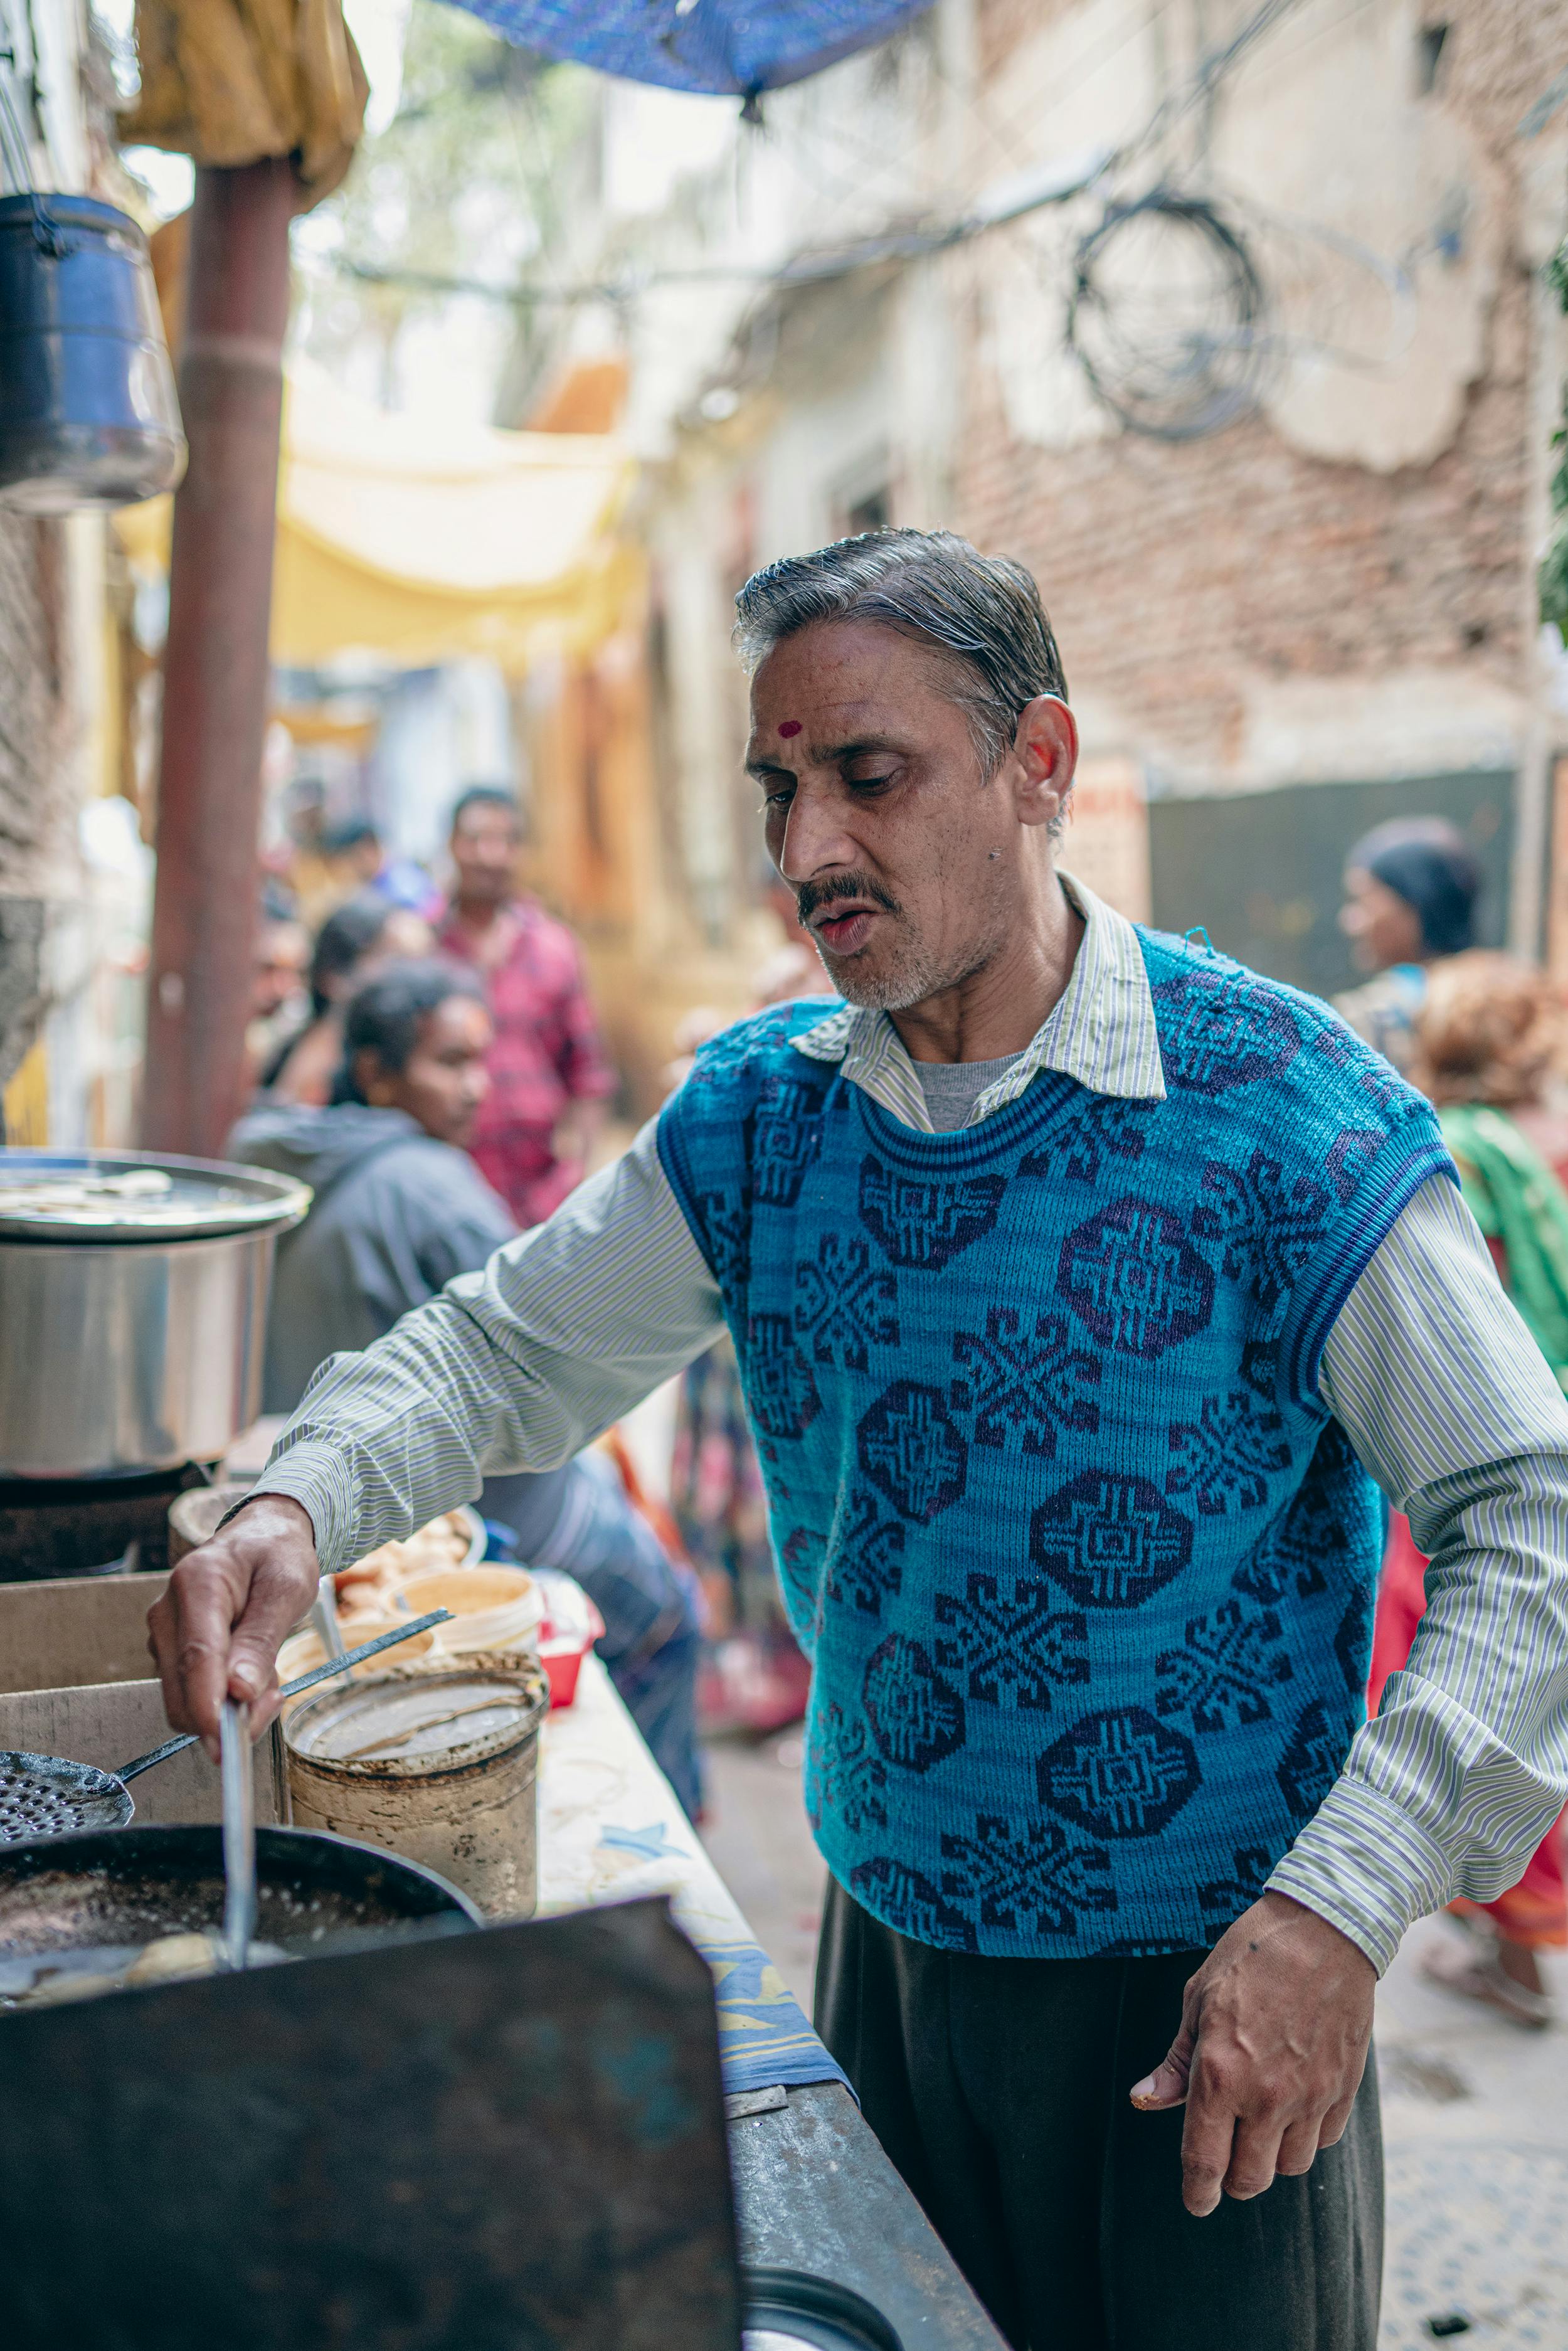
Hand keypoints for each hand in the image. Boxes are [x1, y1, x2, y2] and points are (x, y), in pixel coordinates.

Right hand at [146, 1494, 320, 1759]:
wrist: (262, 1538)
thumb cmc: (277, 1557)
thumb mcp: (288, 1588)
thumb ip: (262, 1639)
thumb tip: (238, 1692)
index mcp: (197, 1583)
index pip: (196, 1657)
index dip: (208, 1707)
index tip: (226, 1743)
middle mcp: (168, 1611)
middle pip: (182, 1692)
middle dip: (229, 1716)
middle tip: (276, 1697)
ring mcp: (164, 1635)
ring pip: (186, 1702)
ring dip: (232, 1708)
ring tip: (269, 1675)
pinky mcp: (171, 1653)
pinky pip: (193, 1696)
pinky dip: (226, 1700)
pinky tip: (251, 1674)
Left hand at [1128, 1890, 1374, 2216]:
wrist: (1324, 1929)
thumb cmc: (1250, 1956)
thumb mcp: (1198, 1999)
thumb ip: (1177, 2061)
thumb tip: (1144, 2099)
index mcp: (1220, 2073)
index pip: (1204, 2160)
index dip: (1197, 2192)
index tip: (1196, 2202)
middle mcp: (1266, 2095)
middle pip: (1250, 2178)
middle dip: (1233, 2178)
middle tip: (1226, 2158)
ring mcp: (1310, 2095)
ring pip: (1289, 2167)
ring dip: (1270, 2157)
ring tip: (1260, 2126)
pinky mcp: (1344, 2089)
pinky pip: (1322, 2140)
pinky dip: (1306, 2136)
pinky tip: (1294, 2105)